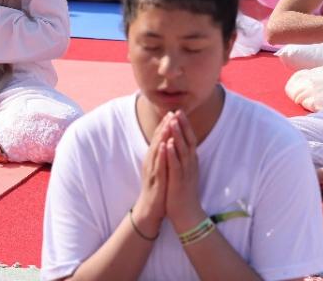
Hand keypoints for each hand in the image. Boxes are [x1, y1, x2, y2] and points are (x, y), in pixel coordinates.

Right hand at [132, 113, 171, 235]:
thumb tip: (168, 142)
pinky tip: (165, 146)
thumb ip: (162, 156)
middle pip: (157, 141)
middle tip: (171, 112)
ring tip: (168, 124)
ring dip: (162, 137)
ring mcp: (152, 171)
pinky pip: (158, 166)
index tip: (172, 112)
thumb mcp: (160, 169)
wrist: (150, 210)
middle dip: (164, 127)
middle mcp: (151, 163)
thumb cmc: (158, 189)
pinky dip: (161, 155)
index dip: (165, 125)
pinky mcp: (155, 181)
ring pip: (157, 151)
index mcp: (153, 159)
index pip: (159, 139)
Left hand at [163, 111, 204, 229]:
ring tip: (173, 122)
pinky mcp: (178, 181)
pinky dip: (172, 154)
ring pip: (182, 150)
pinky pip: (175, 165)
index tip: (180, 112)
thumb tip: (182, 144)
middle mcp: (190, 164)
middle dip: (182, 125)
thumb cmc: (184, 192)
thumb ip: (184, 158)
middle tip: (178, 111)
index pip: (190, 139)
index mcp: (191, 162)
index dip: (185, 125)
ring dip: (178, 135)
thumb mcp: (185, 172)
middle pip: (188, 141)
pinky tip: (169, 144)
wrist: (187, 213)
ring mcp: (185, 172)